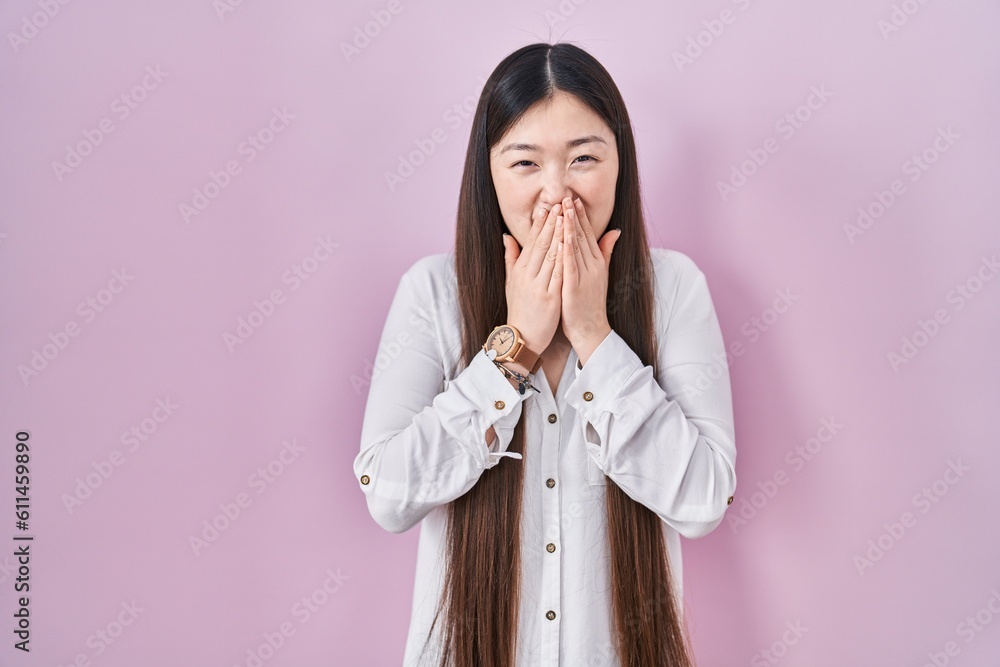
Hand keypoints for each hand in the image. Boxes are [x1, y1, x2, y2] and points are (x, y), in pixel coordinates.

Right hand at [502, 202, 564, 352]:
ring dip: (558, 235)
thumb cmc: (520, 309)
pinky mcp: (549, 298)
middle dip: (550, 223)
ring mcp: (538, 286)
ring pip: (549, 256)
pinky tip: (567, 245)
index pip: (530, 242)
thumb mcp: (511, 283)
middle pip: (540, 244)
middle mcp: (527, 275)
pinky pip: (557, 274)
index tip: (546, 208)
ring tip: (565, 217)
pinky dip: (562, 258)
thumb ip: (510, 258)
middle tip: (559, 204)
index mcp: (520, 271)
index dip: (538, 224)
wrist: (522, 338)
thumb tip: (506, 236)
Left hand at [559, 196, 621, 358]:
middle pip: (582, 236)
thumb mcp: (601, 274)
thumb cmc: (590, 303)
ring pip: (576, 247)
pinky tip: (562, 238)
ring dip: (569, 227)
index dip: (579, 216)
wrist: (591, 330)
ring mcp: (584, 276)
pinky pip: (570, 266)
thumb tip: (615, 231)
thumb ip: (606, 252)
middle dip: (573, 215)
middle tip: (566, 196)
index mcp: (596, 262)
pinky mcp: (575, 287)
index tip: (572, 199)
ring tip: (563, 209)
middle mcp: (592, 266)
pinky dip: (566, 251)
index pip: (587, 234)